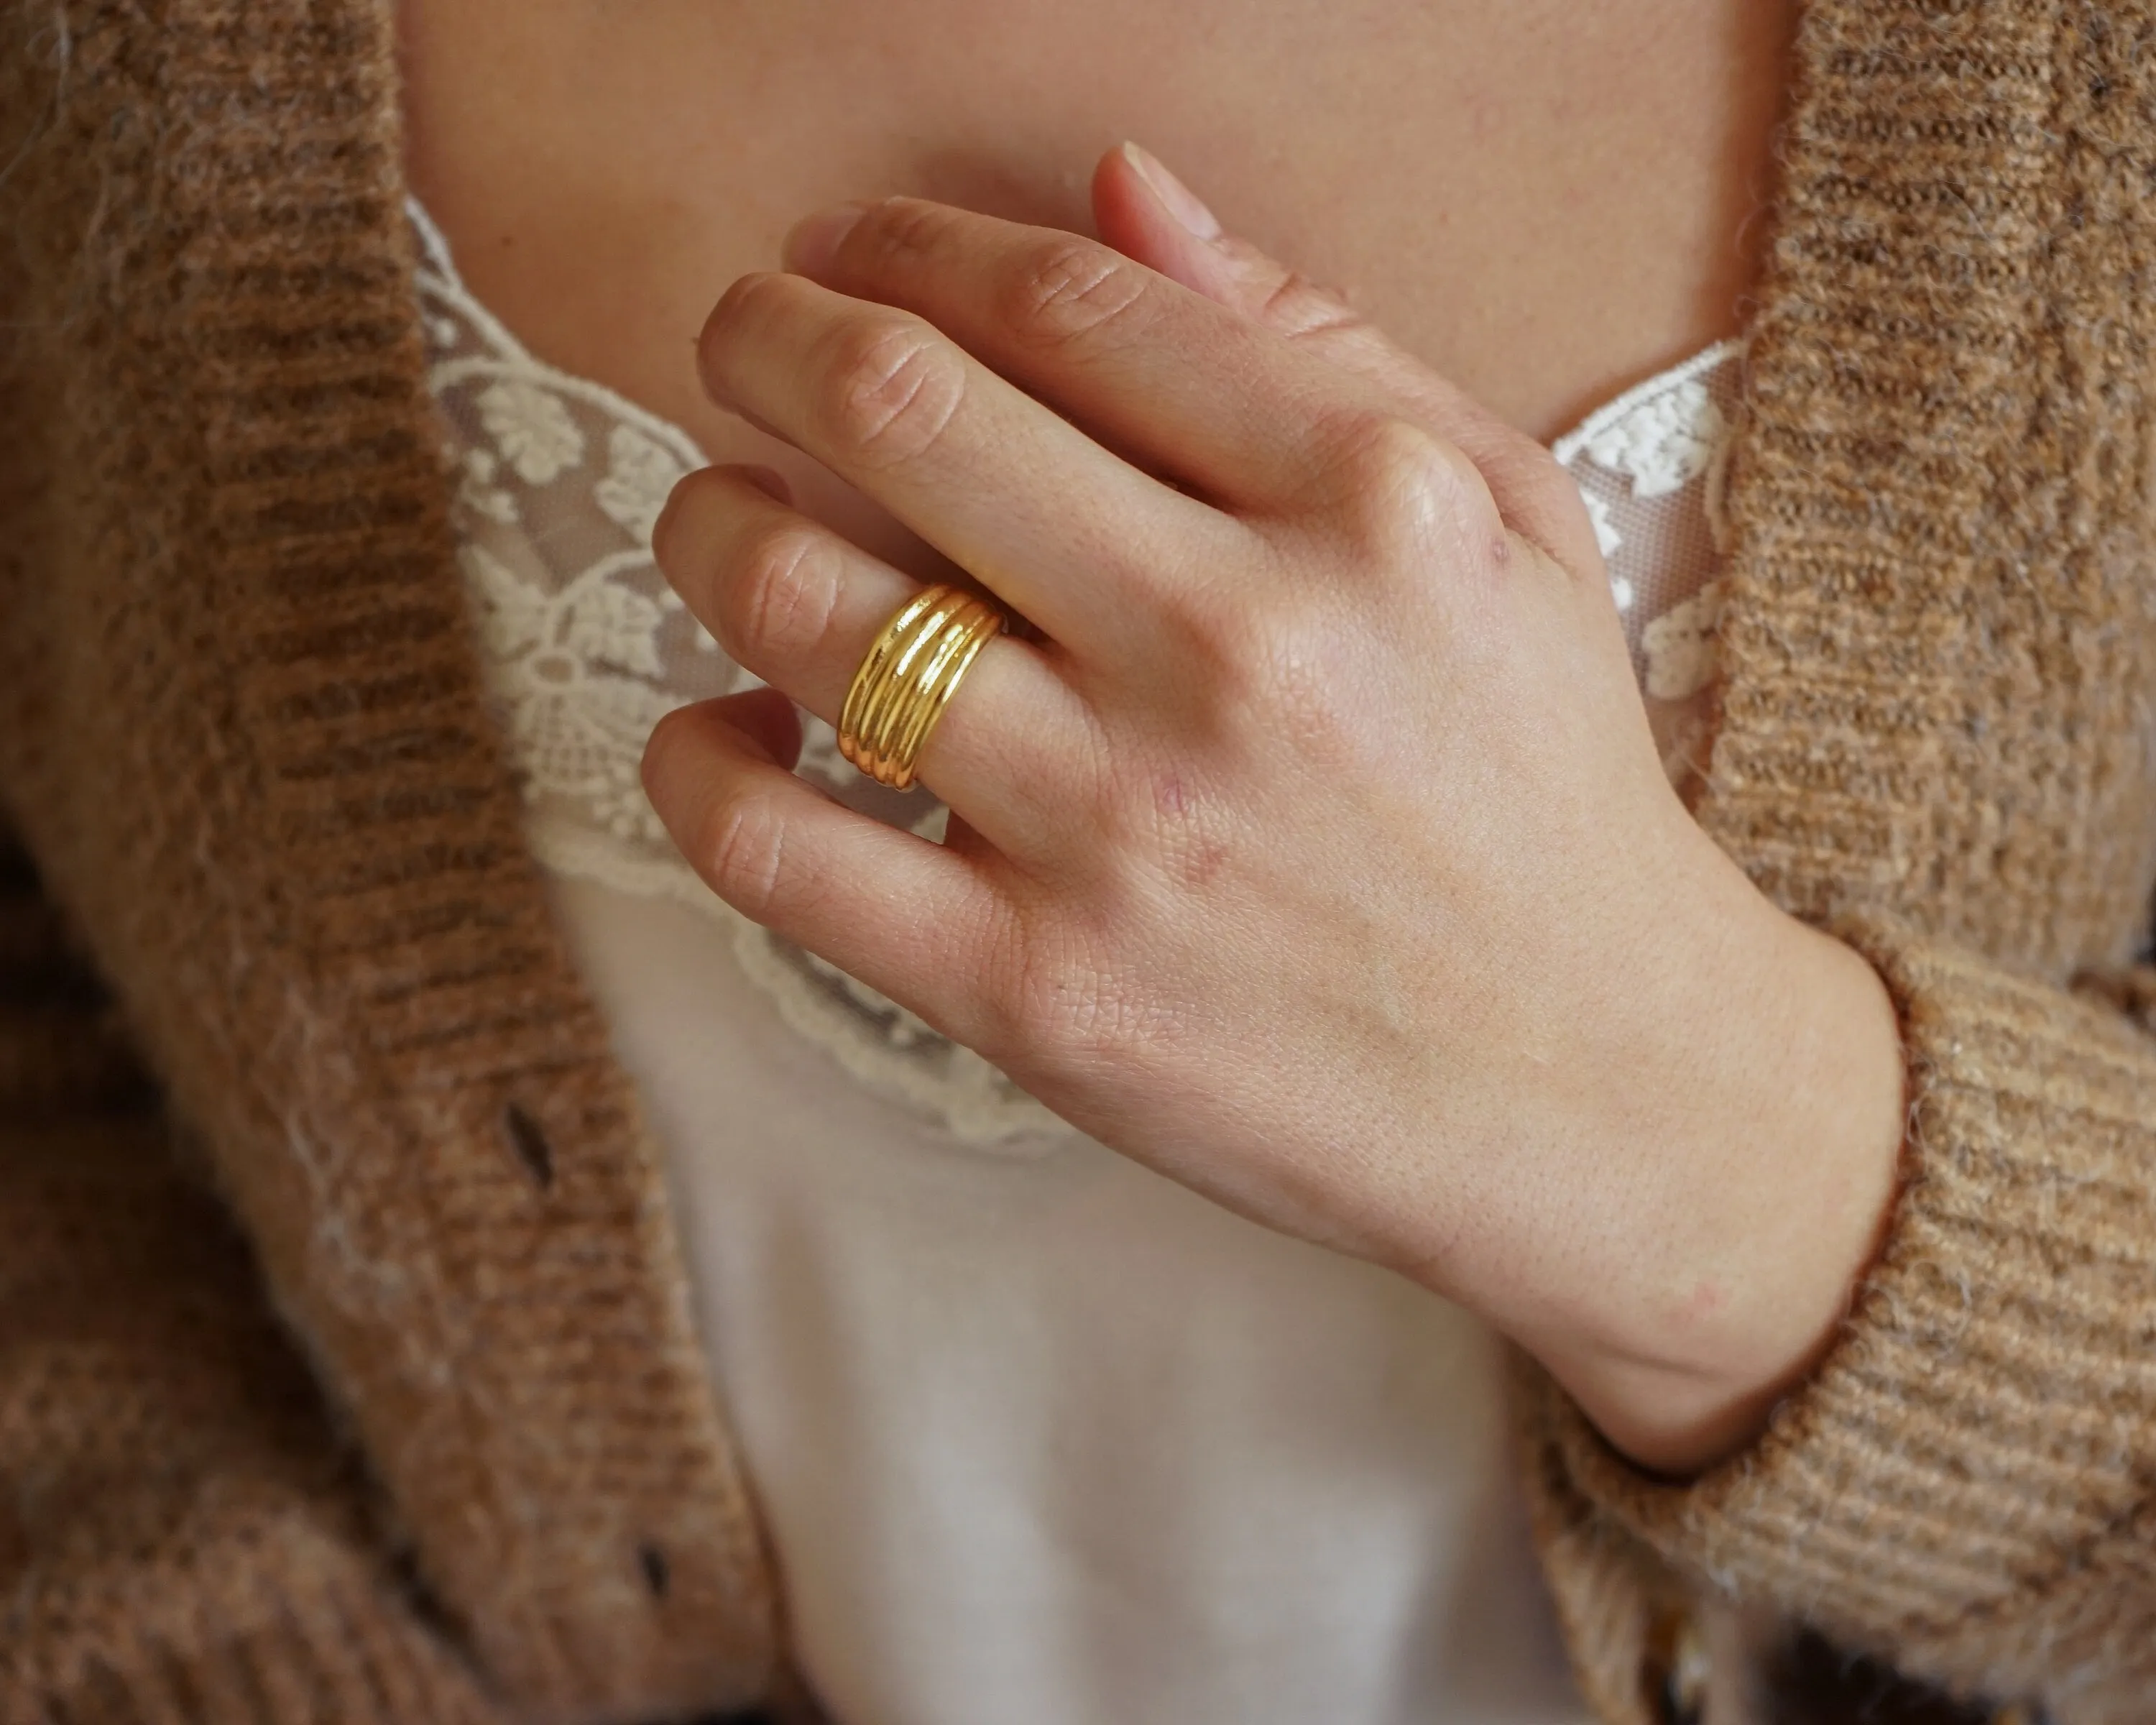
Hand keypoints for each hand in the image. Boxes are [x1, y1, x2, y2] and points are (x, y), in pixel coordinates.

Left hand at [642, 145, 1907, 1472]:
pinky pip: (768, 842)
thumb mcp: (1511, 531)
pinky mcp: (1039, 994)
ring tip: (722, 518)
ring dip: (707, 522)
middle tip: (740, 335)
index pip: (1065, 303)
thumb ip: (1324, 344)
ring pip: (794, 600)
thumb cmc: (1545, 796)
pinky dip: (692, 757)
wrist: (1597, 1089)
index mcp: (1364, 506)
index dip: (910, 243)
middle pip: (896, 410)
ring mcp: (1124, 828)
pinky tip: (725, 723)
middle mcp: (1236, 648)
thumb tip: (1120, 186)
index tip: (849, 248)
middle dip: (764, 332)